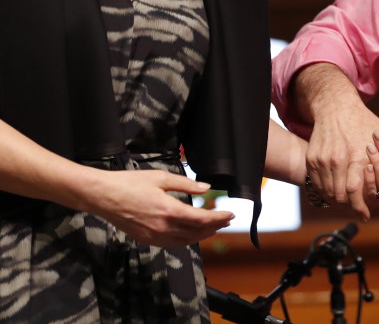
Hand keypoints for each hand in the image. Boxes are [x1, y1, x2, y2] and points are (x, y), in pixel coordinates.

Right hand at [85, 169, 233, 246]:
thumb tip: (205, 188)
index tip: (230, 214)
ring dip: (202, 235)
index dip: (218, 218)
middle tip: (226, 221)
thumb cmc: (130, 184)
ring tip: (213, 228)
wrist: (104, 196)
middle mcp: (163, 227)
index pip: (202, 219)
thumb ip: (185, 184)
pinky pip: (172, 243)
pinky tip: (190, 233)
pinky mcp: (147, 239)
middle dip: (214, 227)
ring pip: (185, 241)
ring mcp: (154, 236)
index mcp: (169, 210)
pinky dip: (186, 239)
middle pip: (196, 232)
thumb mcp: (161, 178)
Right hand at [306, 97, 378, 220]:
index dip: (361, 207)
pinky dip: (325, 190)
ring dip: (337, 199)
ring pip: (329, 192)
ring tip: (346, 199)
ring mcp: (324, 159)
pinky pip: (317, 183)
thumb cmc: (365, 123)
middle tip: (355, 207)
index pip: (357, 192)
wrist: (335, 106)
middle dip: (349, 205)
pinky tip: (334, 188)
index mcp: (359, 155)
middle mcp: (339, 158)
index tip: (365, 214)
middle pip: (341, 196)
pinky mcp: (313, 158)